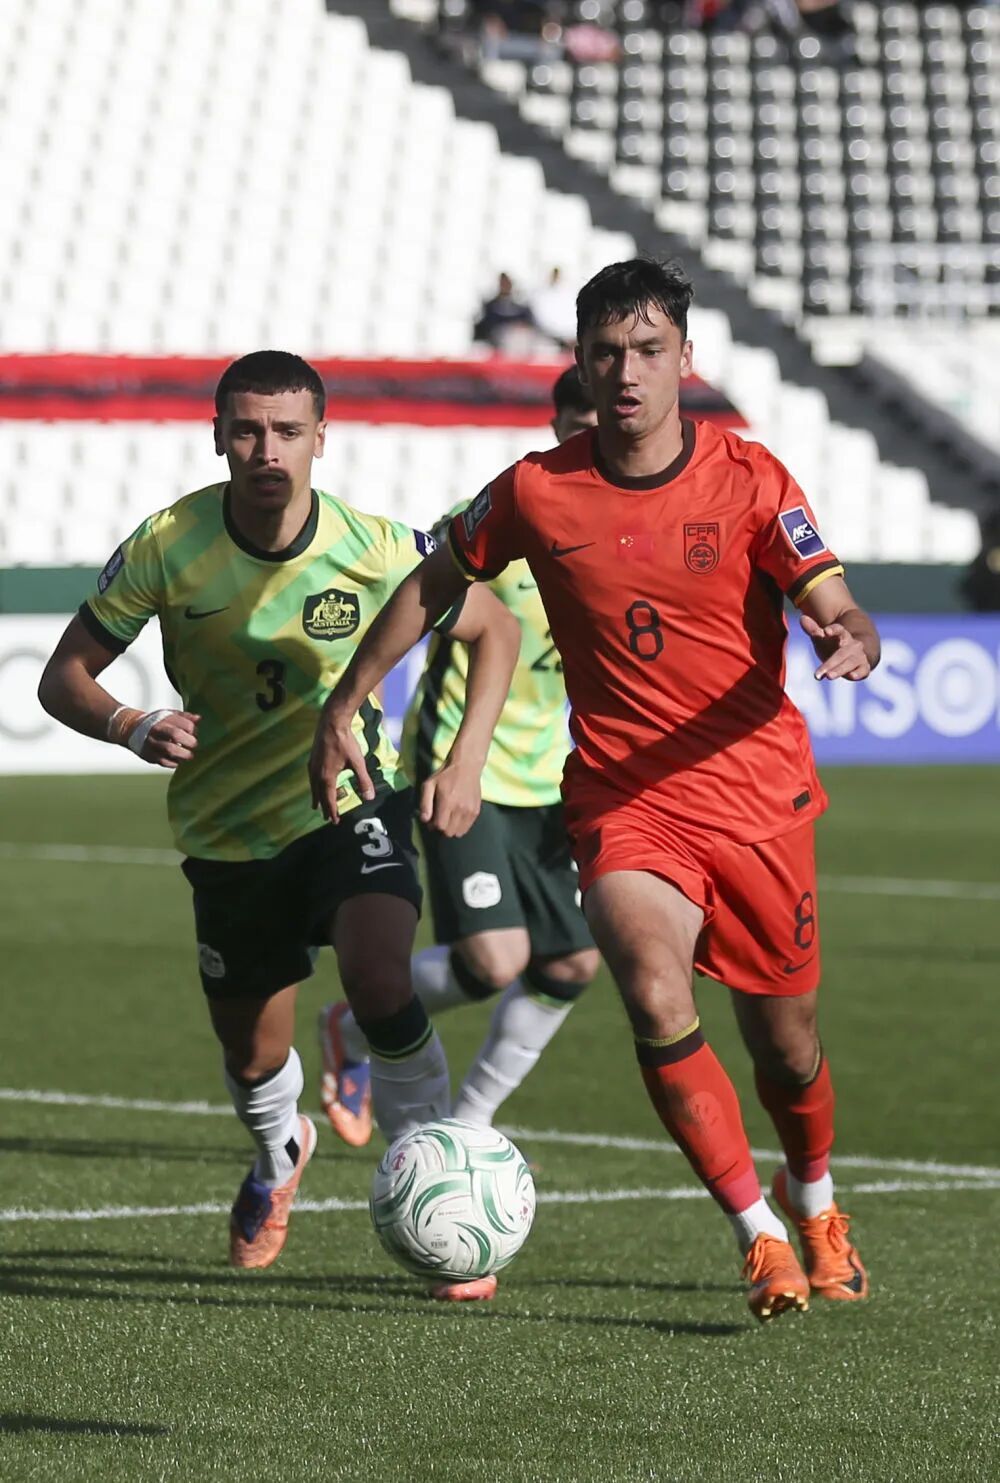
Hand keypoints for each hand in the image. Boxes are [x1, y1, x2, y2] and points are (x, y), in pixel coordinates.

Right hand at [139, 711, 200, 769]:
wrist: (133, 728)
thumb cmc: (157, 722)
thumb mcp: (170, 715)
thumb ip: (185, 717)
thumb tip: (198, 719)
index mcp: (165, 719)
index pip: (184, 723)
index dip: (192, 730)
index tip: (194, 733)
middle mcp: (157, 730)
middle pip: (176, 734)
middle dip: (189, 742)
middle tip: (194, 745)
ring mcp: (152, 743)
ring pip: (169, 750)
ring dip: (183, 755)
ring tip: (189, 756)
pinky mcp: (149, 755)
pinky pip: (164, 762)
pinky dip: (174, 763)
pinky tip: (178, 760)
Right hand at [309, 699, 373, 821]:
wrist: (332, 722)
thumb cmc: (346, 742)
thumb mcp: (358, 762)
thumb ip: (363, 781)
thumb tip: (369, 797)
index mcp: (327, 777)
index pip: (329, 800)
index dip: (332, 811)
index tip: (335, 821)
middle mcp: (316, 774)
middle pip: (320, 796)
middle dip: (325, 807)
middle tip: (328, 818)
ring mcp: (312, 766)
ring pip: (313, 787)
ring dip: (317, 797)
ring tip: (317, 805)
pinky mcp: (312, 759)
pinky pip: (312, 778)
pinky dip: (314, 786)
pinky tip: (316, 784)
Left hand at [419, 758, 481, 837]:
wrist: (467, 766)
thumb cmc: (445, 775)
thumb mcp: (429, 784)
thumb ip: (425, 803)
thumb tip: (424, 820)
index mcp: (447, 802)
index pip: (440, 826)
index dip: (433, 826)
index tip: (431, 820)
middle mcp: (460, 808)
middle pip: (449, 832)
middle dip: (442, 828)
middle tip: (439, 818)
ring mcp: (470, 811)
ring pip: (459, 832)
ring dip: (451, 828)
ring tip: (448, 818)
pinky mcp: (476, 811)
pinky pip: (467, 828)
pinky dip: (460, 826)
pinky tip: (456, 816)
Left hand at [800, 614, 871, 681]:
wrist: (855, 654)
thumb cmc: (833, 646)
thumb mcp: (823, 638)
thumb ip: (813, 630)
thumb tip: (802, 618)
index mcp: (842, 635)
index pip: (839, 630)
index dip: (833, 630)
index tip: (826, 631)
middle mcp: (852, 645)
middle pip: (841, 653)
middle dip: (829, 663)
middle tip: (817, 674)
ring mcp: (859, 656)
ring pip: (850, 662)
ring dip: (840, 670)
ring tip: (829, 676)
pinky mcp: (864, 667)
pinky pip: (863, 670)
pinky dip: (859, 673)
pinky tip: (852, 676)